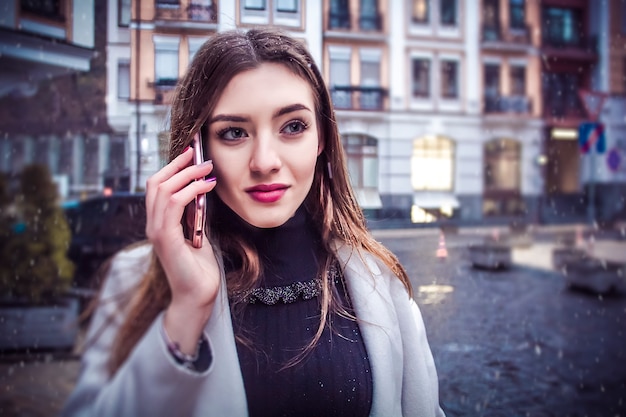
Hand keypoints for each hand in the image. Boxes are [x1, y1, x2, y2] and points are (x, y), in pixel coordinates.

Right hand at [145, 146, 217, 352]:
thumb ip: (195, 213)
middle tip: (198, 154)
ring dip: (187, 174)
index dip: (171, 167)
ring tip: (206, 168)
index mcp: (159, 222)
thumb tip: (202, 189)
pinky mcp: (166, 239)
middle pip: (155, 183)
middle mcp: (153, 225)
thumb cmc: (199, 267)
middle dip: (177, 164)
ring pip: (163, 190)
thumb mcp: (198, 233)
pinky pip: (174, 205)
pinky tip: (207, 186)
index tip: (190, 154)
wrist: (197, 294)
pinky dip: (191, 191)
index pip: (156, 187)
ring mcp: (157, 232)